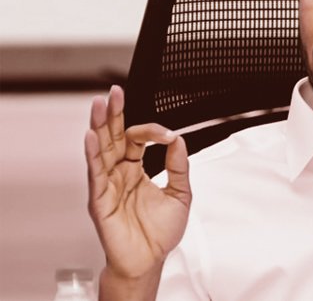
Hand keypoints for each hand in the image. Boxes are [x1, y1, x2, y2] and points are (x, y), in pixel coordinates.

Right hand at [85, 85, 191, 279]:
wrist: (150, 261)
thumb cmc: (159, 232)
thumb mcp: (181, 193)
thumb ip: (179, 166)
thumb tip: (179, 140)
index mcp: (135, 169)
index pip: (136, 139)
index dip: (151, 131)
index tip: (168, 134)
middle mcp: (119, 174)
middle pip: (112, 137)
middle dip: (112, 113)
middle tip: (114, 92)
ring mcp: (108, 185)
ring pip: (100, 149)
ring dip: (99, 126)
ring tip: (99, 105)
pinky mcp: (100, 200)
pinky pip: (95, 174)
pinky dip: (93, 154)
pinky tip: (92, 137)